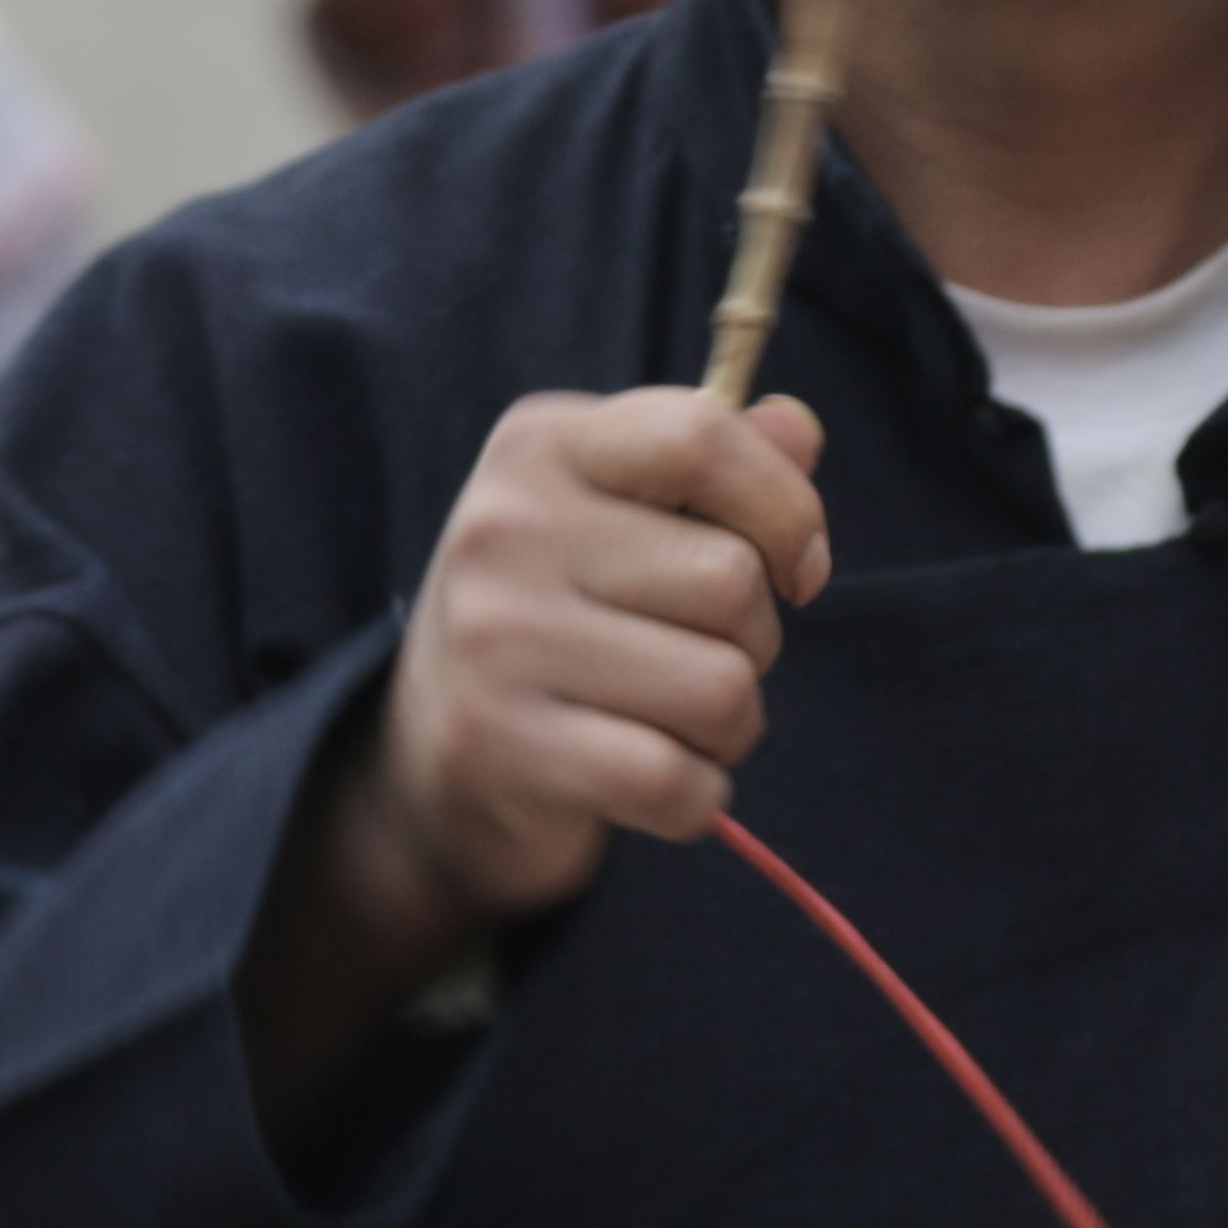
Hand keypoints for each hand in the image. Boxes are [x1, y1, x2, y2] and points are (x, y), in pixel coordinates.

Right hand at [354, 387, 830, 933]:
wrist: (429, 750)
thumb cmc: (562, 611)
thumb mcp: (624, 511)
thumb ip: (719, 465)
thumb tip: (798, 429)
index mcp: (541, 445)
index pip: (702, 439)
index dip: (787, 509)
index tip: (796, 569)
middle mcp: (504, 527)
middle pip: (732, 580)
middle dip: (753, 641)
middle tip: (693, 657)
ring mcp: (493, 636)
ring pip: (721, 688)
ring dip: (730, 728)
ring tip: (672, 722)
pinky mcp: (496, 744)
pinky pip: (673, 781)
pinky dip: (696, 797)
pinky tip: (661, 785)